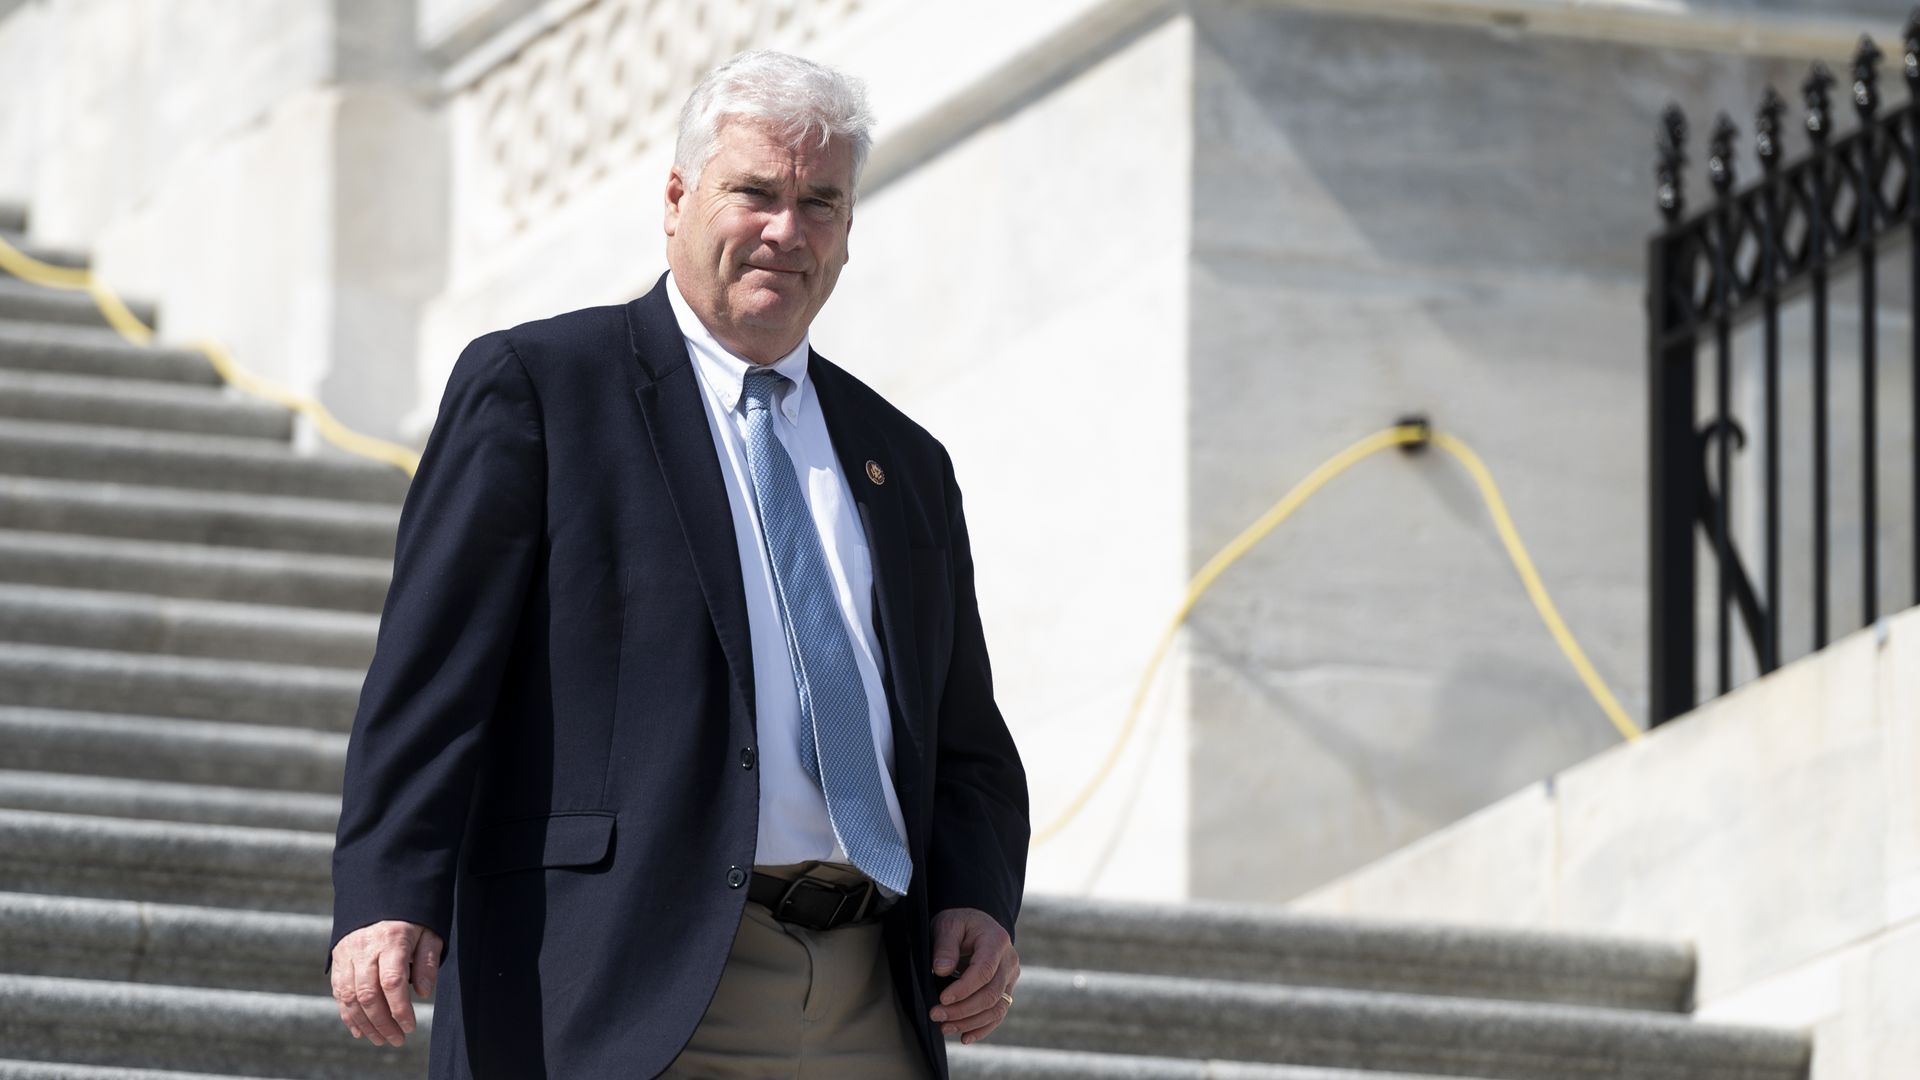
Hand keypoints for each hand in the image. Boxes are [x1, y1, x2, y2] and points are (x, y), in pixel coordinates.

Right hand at [330, 919, 440, 1047]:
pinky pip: (339, 992)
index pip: (392, 981)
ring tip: (381, 1039)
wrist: (381, 894)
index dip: (400, 1009)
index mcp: (392, 938)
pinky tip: (360, 1030)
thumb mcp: (429, 932)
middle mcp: (365, 946)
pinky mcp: (338, 958)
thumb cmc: (411, 918)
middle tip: (398, 1039)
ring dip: (365, 1023)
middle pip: (368, 993)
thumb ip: (428, 962)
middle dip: (383, 1023)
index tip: (410, 1026)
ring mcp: (347, 952)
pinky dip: (348, 1014)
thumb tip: (424, 993)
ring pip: (349, 996)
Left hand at [927, 907, 1018, 1044]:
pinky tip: (965, 1037)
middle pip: (991, 993)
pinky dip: (982, 1028)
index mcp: (997, 940)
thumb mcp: (948, 925)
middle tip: (936, 1015)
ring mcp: (1010, 977)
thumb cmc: (959, 923)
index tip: (942, 999)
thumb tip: (942, 970)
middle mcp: (1009, 960)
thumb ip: (945, 946)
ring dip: (970, 1022)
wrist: (975, 925)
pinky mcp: (1006, 990)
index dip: (964, 989)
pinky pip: (999, 1013)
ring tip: (944, 1027)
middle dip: (962, 1009)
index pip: (985, 971)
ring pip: (996, 1008)